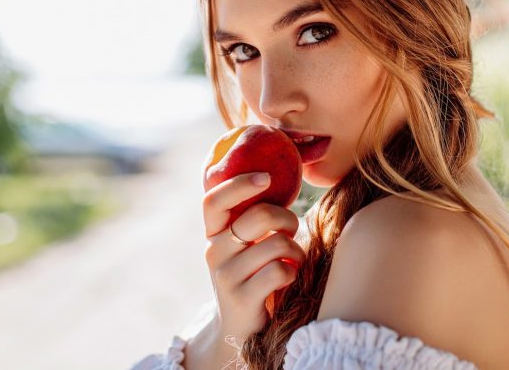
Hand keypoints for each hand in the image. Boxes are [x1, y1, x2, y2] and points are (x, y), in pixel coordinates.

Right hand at [202, 172, 305, 342]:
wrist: (238, 330)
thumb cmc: (253, 275)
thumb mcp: (244, 245)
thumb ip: (252, 218)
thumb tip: (277, 177)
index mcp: (213, 234)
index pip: (213, 200)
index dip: (238, 184)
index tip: (265, 177)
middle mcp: (214, 252)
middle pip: (258, 216)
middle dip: (286, 218)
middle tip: (292, 229)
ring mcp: (226, 277)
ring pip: (276, 244)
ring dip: (296, 250)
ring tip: (294, 259)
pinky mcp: (242, 299)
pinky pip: (279, 271)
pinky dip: (293, 271)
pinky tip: (289, 277)